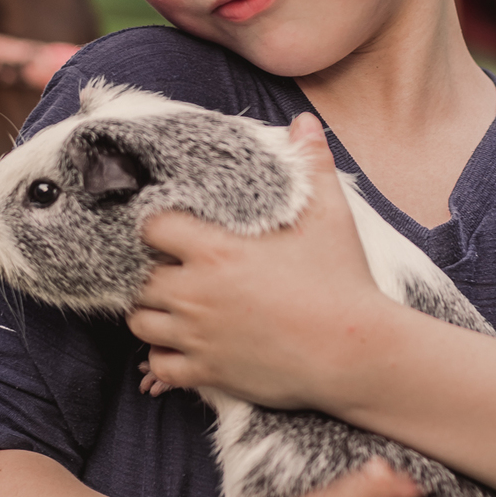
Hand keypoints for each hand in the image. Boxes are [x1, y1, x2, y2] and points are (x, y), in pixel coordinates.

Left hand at [128, 112, 389, 410]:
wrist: (355, 351)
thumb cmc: (343, 281)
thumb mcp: (330, 216)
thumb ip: (311, 166)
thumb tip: (304, 123)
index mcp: (216, 251)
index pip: (151, 228)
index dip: (157, 225)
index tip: (174, 228)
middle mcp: (196, 293)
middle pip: (139, 278)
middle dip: (151, 271)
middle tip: (174, 269)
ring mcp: (198, 337)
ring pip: (140, 323)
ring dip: (152, 313)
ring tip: (174, 306)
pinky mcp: (208, 373)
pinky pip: (159, 367)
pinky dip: (164, 357)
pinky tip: (185, 346)